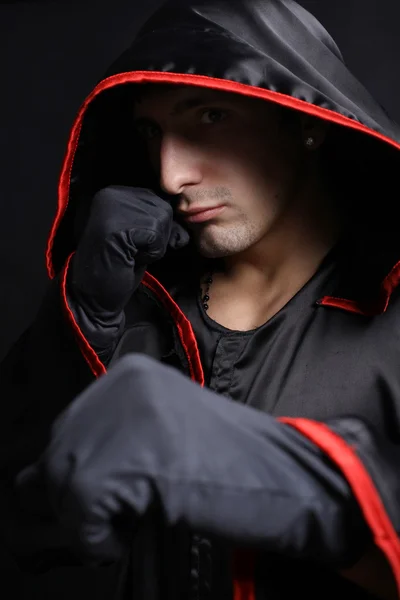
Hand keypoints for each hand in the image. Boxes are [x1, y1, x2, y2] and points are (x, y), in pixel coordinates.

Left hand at [16, 355, 362, 565]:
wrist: (282, 474)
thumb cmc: (230, 459)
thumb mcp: (159, 434)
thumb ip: (107, 441)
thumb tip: (33, 477)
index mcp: (130, 373)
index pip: (71, 425)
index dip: (84, 466)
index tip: (110, 490)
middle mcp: (119, 386)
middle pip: (60, 452)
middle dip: (79, 494)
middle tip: (120, 513)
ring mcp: (120, 419)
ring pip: (63, 483)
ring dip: (90, 518)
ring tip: (131, 521)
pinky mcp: (122, 461)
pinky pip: (79, 514)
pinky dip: (98, 538)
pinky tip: (132, 531)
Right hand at [67, 186, 188, 351]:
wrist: (94, 294)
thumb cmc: (119, 266)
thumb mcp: (143, 238)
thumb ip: (162, 224)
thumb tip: (185, 229)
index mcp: (114, 192)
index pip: (159, 200)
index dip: (157, 228)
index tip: (135, 242)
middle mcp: (111, 194)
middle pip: (163, 209)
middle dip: (157, 236)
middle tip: (132, 250)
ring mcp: (111, 209)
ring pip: (162, 221)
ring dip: (154, 245)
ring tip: (130, 253)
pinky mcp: (116, 227)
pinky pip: (156, 236)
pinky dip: (151, 253)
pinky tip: (130, 258)